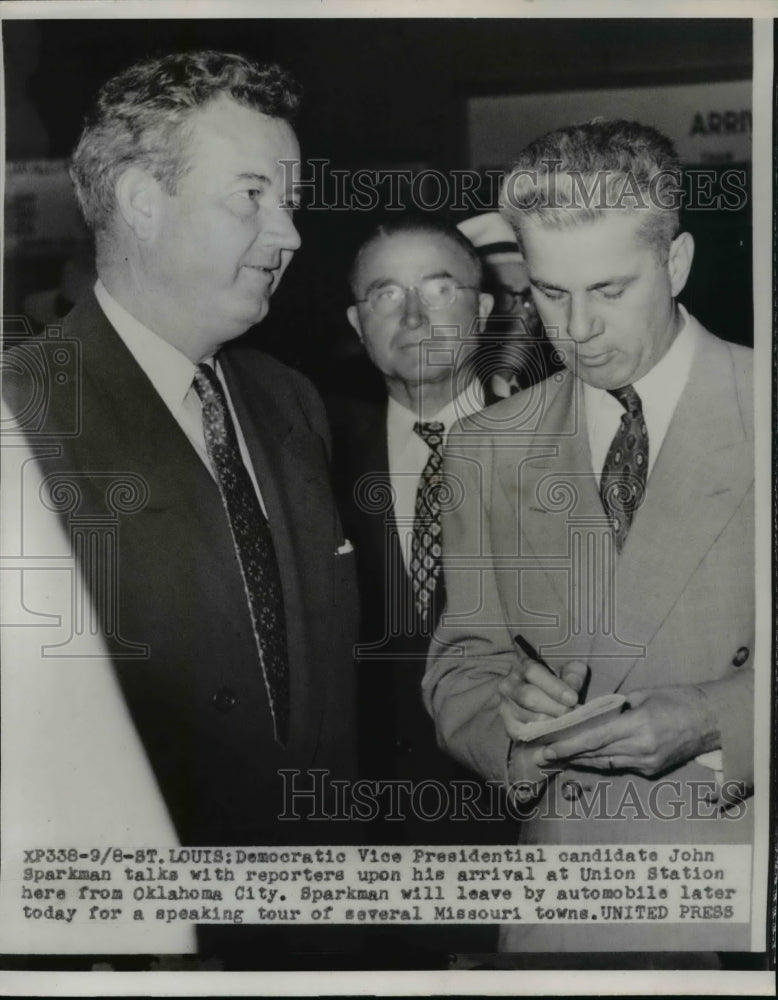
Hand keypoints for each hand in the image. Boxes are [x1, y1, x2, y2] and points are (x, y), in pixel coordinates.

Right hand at [498, 658, 587, 739]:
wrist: (533, 695)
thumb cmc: (552, 683)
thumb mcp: (564, 672)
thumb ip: (572, 674)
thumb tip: (574, 685)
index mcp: (522, 666)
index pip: (533, 672)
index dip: (554, 687)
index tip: (572, 699)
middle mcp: (508, 684)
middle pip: (528, 697)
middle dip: (554, 708)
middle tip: (572, 715)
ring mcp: (505, 706)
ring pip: (524, 718)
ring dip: (548, 725)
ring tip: (566, 727)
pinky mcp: (508, 725)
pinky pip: (520, 733)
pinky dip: (537, 739)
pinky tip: (552, 740)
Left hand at [535, 684, 719, 776]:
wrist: (710, 720)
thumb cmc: (676, 699)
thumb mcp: (643, 695)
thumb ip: (615, 707)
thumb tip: (591, 715)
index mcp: (638, 726)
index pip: (594, 739)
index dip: (568, 745)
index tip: (548, 749)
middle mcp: (641, 749)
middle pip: (595, 755)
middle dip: (567, 755)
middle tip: (542, 756)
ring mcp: (647, 763)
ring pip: (604, 764)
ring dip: (580, 761)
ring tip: (557, 758)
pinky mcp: (651, 770)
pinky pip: (619, 766)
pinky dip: (600, 761)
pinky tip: (585, 758)